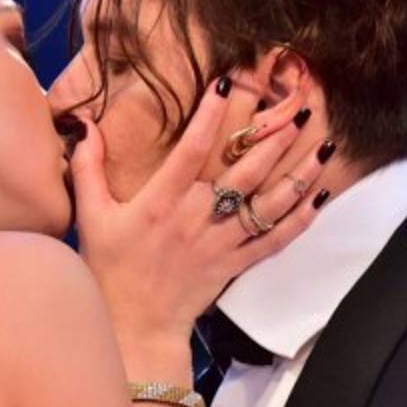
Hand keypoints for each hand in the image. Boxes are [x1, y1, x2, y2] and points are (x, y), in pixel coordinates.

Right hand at [70, 77, 330, 372]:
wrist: (135, 324)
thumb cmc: (110, 268)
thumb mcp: (91, 215)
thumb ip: (87, 167)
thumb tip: (83, 124)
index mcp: (160, 202)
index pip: (190, 150)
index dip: (209, 115)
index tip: (226, 82)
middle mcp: (196, 218)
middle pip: (244, 172)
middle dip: (274, 137)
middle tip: (299, 108)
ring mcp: (221, 242)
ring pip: (269, 204)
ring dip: (299, 174)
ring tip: (323, 145)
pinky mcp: (236, 263)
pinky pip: (275, 240)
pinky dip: (301, 220)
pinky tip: (321, 196)